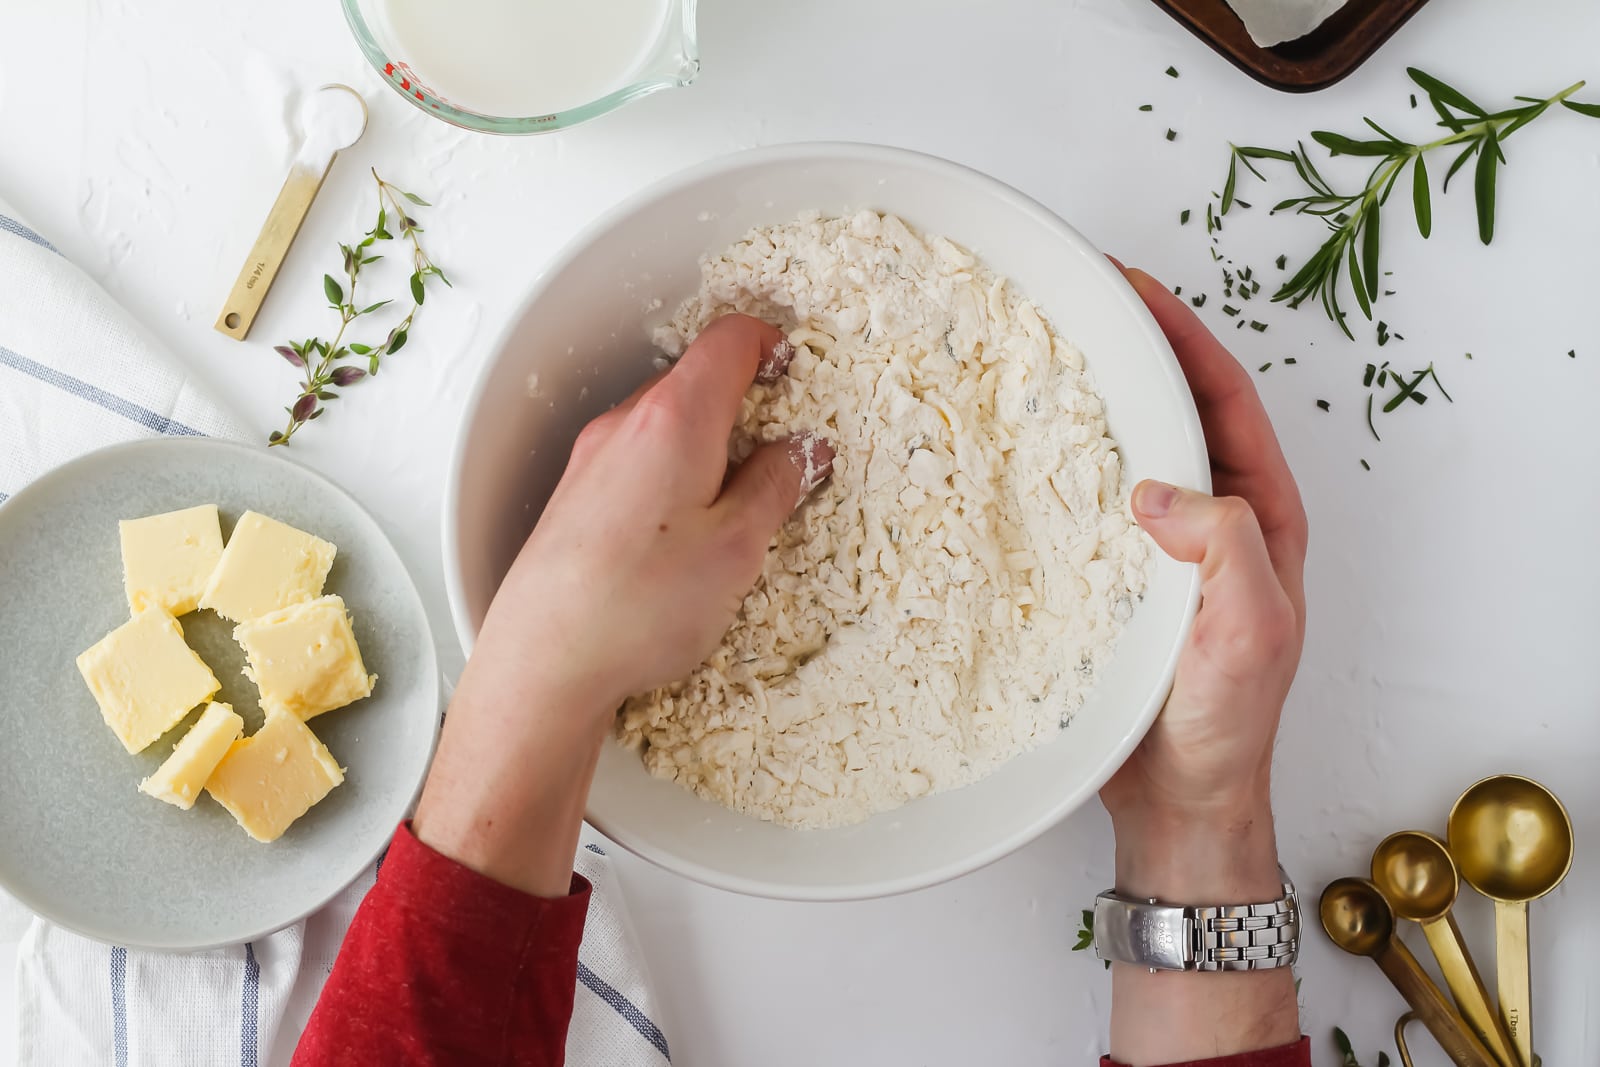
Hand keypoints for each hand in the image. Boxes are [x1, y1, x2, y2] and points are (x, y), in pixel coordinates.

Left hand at [414, 314, 832, 895]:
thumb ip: (776, 487)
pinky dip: (673, 481)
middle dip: (746, 410)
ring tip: (737, 514)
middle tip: (783, 461)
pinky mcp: (575, 499)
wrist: (542, 663)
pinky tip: (685, 541)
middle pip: (697, 383)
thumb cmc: (637, 605)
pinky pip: (637, 465)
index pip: (731, 340)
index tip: (798, 377)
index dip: (774, 348)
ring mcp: (593, 460)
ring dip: (709, 451)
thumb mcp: (737, 548)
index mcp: (675, 418)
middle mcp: (626, 425)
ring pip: (666, 428)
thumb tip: (799, 452)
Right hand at [1101, 266, 1306, 1063]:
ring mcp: (1156, 547)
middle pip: (1172, 409)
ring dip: (1086, 401)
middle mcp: (1210, 519)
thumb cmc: (1225, 726)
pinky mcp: (1109, 577)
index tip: (1132, 287)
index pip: (1225, 400)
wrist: (1178, 802)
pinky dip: (1050, 467)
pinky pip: (1079, 503)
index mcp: (1259, 516)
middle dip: (1129, 349)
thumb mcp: (1251, 632)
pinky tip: (1007, 450)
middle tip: (1072, 300)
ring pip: (1122, 450)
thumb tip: (1159, 490)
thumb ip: (1227, 550)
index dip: (1182, 338)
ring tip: (1032, 354)